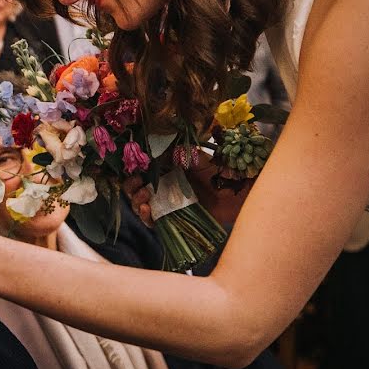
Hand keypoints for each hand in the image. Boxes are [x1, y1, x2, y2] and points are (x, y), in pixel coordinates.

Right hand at [123, 149, 249, 226]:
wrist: (237, 193)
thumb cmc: (219, 172)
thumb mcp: (198, 157)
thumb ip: (179, 153)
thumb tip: (159, 146)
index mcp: (166, 171)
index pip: (141, 172)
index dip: (133, 171)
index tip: (132, 169)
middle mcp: (164, 188)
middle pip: (137, 190)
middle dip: (131, 188)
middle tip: (136, 183)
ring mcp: (168, 205)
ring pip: (142, 206)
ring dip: (137, 202)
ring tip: (144, 197)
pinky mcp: (174, 220)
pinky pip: (155, 222)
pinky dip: (147, 217)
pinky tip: (147, 209)